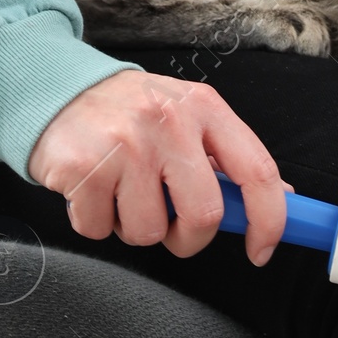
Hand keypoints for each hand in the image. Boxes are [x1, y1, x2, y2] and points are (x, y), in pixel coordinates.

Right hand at [26, 68, 288, 264]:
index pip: (256, 171)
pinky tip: (91, 188)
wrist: (56, 86)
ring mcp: (125, 143)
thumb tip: (281, 195)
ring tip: (120, 189)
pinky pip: (99, 230)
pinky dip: (94, 221)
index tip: (260, 250)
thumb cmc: (129, 112)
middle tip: (167, 221)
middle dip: (187, 237)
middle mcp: (169, 121)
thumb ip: (227, 157)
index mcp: (203, 107)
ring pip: (148, 233)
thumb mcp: (185, 115)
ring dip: (132, 226)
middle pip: (204, 216)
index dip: (269, 221)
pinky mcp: (84, 166)